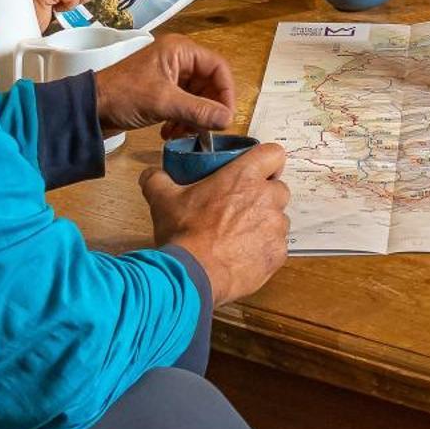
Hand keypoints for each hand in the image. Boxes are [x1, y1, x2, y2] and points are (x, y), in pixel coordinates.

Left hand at [95, 34, 236, 137]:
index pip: (218, 68)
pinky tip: (170, 133)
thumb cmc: (124, 96)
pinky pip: (184, 105)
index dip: (226, 93)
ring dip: (194, 118)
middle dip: (207, 110)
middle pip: (209, 84)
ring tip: (182, 134)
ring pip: (197, 98)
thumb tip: (227, 120)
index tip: (225, 118)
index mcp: (181, 50)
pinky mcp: (161, 91)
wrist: (88, 109)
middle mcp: (178, 59)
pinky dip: (182, 120)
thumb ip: (198, 110)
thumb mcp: (164, 103)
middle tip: (203, 131)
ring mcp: (170, 76)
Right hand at [140, 142, 289, 303]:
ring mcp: (276, 227)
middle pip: (278, 189)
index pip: (274, 154)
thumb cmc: (183, 233)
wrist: (192, 275)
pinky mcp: (277, 253)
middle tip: (241, 210)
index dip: (268, 162)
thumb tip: (150, 173)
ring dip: (264, 224)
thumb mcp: (163, 200)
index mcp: (244, 177)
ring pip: (279, 219)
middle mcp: (267, 198)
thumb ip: (157, 180)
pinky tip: (243, 257)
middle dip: (264, 198)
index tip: (256, 174)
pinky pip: (277, 246)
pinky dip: (264, 250)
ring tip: (239, 237)